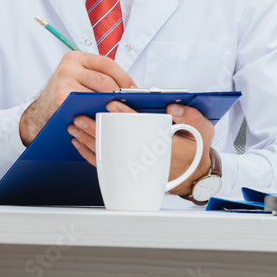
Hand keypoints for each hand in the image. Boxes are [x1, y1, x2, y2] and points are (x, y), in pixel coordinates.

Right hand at [19, 51, 135, 145]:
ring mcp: (63, 83)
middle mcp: (68, 67)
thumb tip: (130, 88)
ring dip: (111, 105)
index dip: (124, 77)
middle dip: (120, 94)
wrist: (41, 111)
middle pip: (104, 80)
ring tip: (119, 111)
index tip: (134, 89)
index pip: (107, 63)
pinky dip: (99, 113)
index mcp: (75, 57)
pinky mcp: (61, 100)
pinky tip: (105, 118)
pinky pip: (88, 108)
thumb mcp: (78, 76)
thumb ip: (98, 75)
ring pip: (98, 95)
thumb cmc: (66, 94)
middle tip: (129, 104)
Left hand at [67, 102, 214, 195]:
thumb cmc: (195, 147)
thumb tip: (172, 107)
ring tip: (74, 127)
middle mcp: (148, 158)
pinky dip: (89, 154)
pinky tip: (79, 142)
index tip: (111, 103)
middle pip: (117, 142)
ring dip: (88, 140)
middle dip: (97, 129)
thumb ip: (190, 115)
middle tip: (80, 117)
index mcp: (167, 145)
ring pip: (107, 155)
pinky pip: (105, 166)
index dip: (125, 114)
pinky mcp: (128, 173)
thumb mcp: (202, 130)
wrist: (191, 173)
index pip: (142, 127)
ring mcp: (136, 168)